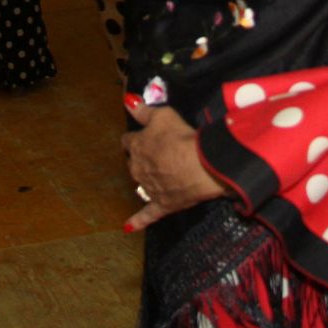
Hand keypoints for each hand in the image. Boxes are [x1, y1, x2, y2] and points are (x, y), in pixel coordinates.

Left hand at [122, 102, 226, 231]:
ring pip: (141, 183)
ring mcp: (149, 188)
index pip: (128, 140)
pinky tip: (128, 227)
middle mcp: (137, 169)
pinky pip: (147, 215)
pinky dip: (137, 221)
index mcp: (136, 146)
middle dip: (141, 158)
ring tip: (157, 174)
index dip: (136, 137)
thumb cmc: (181, 136)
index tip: (144, 134)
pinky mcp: (162, 204)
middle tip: (157, 152)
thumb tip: (127, 101)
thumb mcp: (163, 115)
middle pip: (133, 162)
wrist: (200, 165)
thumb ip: (144, 110)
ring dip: (145, 179)